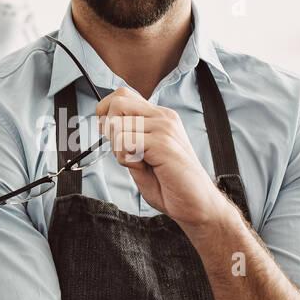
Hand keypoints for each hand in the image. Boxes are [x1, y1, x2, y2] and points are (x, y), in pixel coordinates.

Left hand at [94, 86, 232, 229]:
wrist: (196, 204)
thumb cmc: (170, 184)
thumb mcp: (142, 155)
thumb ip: (127, 138)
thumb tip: (104, 124)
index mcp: (159, 117)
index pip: (122, 95)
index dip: (107, 113)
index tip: (110, 135)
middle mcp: (163, 117)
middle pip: (118, 102)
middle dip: (110, 129)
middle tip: (123, 150)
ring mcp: (164, 128)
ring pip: (117, 125)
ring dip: (118, 149)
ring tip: (138, 162)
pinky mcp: (162, 143)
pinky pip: (124, 142)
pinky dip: (124, 158)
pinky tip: (141, 166)